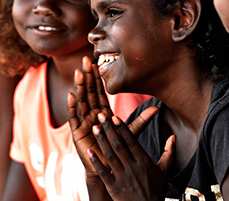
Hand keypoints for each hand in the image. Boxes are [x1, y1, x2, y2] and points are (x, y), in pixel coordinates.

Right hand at [68, 56, 157, 173]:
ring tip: (79, 72)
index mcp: (103, 112)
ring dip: (79, 86)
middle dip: (87, 76)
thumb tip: (156, 108)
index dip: (97, 77)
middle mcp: (91, 114)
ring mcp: (83, 122)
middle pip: (88, 92)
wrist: (110, 169)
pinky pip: (74, 117)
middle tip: (86, 59)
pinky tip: (71, 95)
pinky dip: (72, 106)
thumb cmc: (118, 150)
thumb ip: (141, 119)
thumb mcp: (130, 132)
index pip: (99, 91)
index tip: (97, 62)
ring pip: (81, 101)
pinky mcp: (77, 133)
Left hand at [88, 113, 174, 200]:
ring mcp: (122, 178)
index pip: (131, 141)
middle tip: (100, 115)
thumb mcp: (165, 171)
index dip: (122, 128)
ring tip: (95, 128)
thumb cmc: (156, 191)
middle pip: (119, 145)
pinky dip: (96, 162)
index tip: (115, 116)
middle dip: (109, 129)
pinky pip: (103, 172)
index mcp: (144, 161)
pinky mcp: (114, 188)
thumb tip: (174, 136)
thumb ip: (169, 152)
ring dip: (102, 141)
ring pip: (110, 156)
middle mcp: (132, 167)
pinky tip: (90, 151)